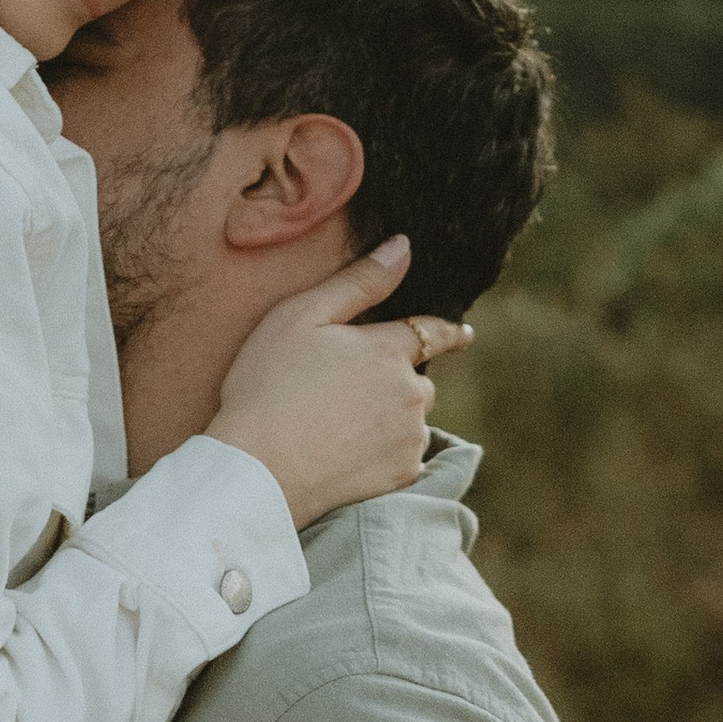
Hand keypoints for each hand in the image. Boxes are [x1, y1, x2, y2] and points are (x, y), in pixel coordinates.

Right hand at [206, 236, 472, 528]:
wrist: (259, 469)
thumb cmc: (268, 385)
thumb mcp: (302, 316)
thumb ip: (358, 281)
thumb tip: (403, 246)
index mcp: (390, 349)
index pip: (434, 332)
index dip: (448, 332)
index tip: (463, 335)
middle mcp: (412, 393)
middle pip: (418, 381)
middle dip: (396, 380)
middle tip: (346, 392)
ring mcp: (410, 437)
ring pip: (412, 419)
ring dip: (389, 417)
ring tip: (338, 424)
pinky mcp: (401, 475)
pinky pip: (403, 455)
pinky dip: (383, 452)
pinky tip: (344, 452)